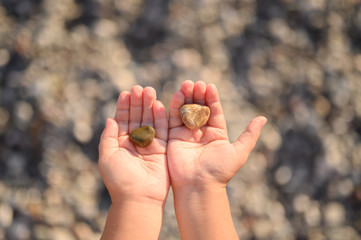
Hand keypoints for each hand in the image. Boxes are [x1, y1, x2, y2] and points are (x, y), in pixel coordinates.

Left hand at [98, 86, 168, 204]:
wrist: (138, 198)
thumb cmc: (119, 179)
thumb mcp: (107, 156)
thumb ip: (108, 137)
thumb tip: (110, 119)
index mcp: (120, 143)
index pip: (122, 120)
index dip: (123, 106)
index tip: (126, 92)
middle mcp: (135, 142)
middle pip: (137, 117)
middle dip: (137, 102)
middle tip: (140, 88)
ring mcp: (149, 144)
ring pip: (150, 120)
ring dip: (149, 106)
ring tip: (149, 91)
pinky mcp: (162, 149)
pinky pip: (162, 130)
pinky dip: (160, 117)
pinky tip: (158, 104)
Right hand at [167, 80, 266, 189]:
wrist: (199, 186)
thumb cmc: (220, 171)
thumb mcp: (239, 152)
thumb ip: (250, 134)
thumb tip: (263, 118)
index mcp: (217, 133)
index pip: (215, 111)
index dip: (212, 98)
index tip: (210, 86)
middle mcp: (202, 132)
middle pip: (199, 108)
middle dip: (198, 95)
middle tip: (196, 83)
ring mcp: (187, 134)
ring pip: (186, 111)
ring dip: (186, 97)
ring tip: (186, 84)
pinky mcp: (174, 137)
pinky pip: (174, 119)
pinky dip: (174, 106)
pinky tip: (177, 95)